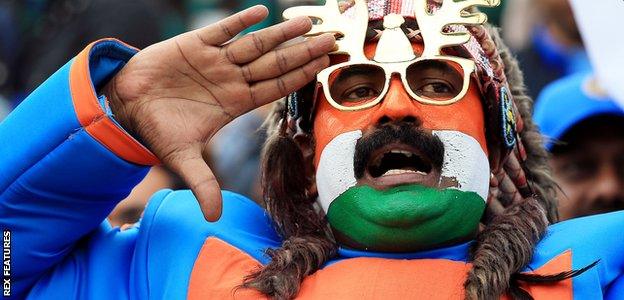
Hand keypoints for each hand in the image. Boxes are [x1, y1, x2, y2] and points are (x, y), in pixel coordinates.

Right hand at [103, 5, 334, 220]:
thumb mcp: (182, 158)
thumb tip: (213, 218)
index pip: (275, 88)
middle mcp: (231, 79)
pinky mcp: (195, 44)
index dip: (300, 77)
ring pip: (255, 44)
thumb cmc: (157, 129)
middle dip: (302, 52)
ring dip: (281, 34)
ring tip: (308, 22)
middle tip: (331, 39)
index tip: (324, 67)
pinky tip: (262, 12)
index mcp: (234, 103)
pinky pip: (222, 30)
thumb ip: (202, 183)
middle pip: (274, 64)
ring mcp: (216, 61)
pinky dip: (241, 21)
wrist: (127, 105)